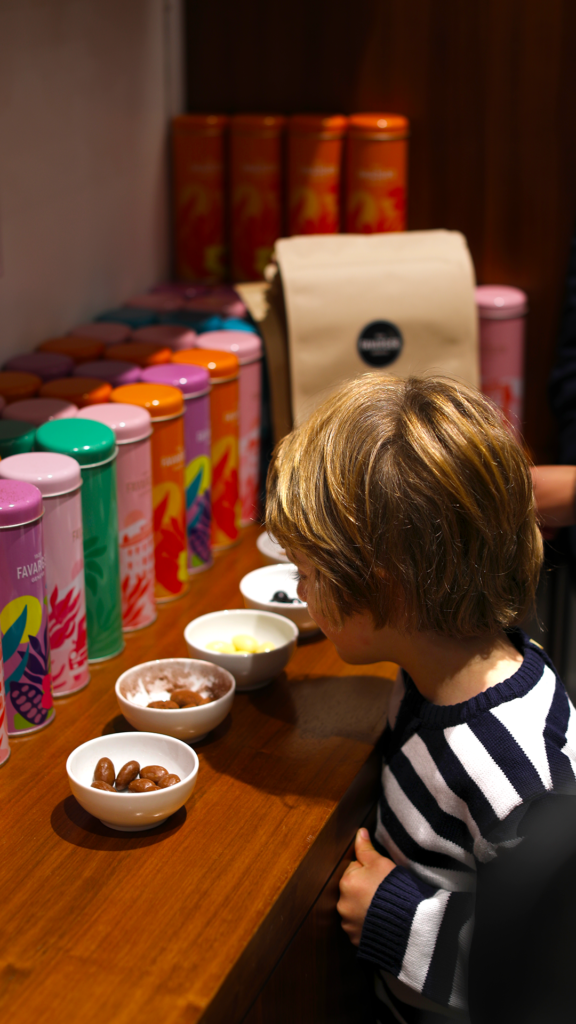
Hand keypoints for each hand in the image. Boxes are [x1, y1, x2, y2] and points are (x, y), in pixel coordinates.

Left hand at [337, 828, 395, 945]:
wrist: (406, 924)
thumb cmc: (393, 890)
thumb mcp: (381, 863)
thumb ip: (366, 848)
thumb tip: (359, 833)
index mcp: (346, 882)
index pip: (353, 870)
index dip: (367, 871)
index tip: (378, 877)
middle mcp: (342, 904)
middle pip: (351, 890)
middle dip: (362, 889)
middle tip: (380, 892)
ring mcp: (348, 923)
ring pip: (353, 909)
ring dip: (362, 907)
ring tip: (381, 907)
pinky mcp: (355, 938)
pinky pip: (358, 927)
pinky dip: (365, 923)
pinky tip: (379, 920)